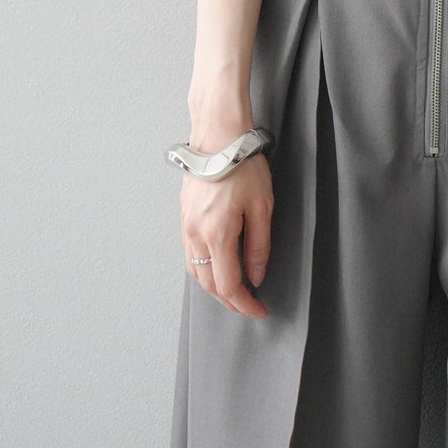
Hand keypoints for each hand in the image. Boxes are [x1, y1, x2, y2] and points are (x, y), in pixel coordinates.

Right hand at [180, 149, 274, 318]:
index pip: (229, 285)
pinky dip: (202, 269)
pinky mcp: (184, 216)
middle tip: (248, 305)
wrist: (218, 136)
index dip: (244, 304)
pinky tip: (215, 267)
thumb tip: (256, 276)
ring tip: (233, 291)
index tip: (259, 310)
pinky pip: (189, 254)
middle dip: (229, 300)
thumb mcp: (262, 206)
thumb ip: (259, 246)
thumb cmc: (243, 165)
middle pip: (208, 284)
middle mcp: (196, 235)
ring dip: (213, 287)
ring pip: (195, 271)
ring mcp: (186, 226)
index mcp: (217, 235)